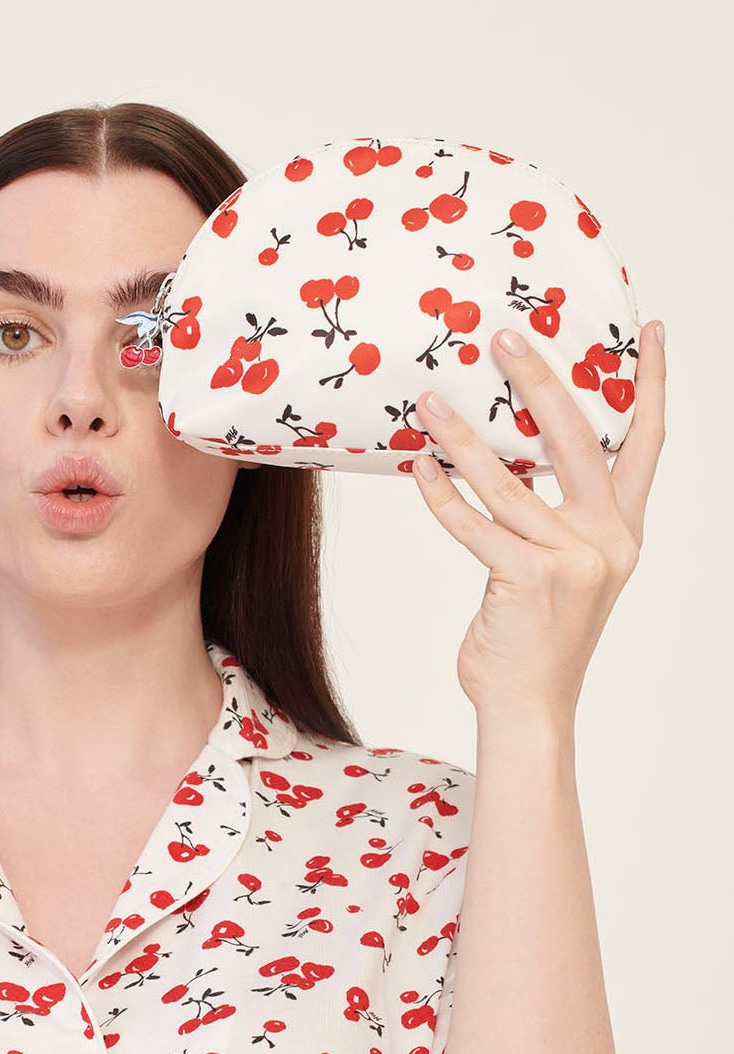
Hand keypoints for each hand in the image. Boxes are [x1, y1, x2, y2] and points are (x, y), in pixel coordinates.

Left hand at [409, 319, 666, 724]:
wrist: (530, 707)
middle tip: (504, 336)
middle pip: (577, 439)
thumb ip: (555, 522)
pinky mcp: (526, 580)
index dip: (650, 385)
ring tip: (430, 400)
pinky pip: (474, 525)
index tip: (650, 330)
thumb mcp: (563, 573)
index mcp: (623, 532)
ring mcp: (570, 560)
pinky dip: (440, 495)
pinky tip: (417, 468)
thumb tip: (510, 463)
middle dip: (540, 380)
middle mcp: (606, 540)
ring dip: (463, 436)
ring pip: (508, 480)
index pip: (645, 444)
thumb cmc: (535, 640)